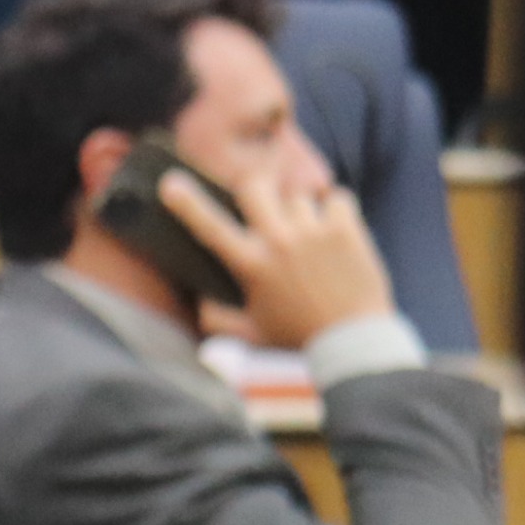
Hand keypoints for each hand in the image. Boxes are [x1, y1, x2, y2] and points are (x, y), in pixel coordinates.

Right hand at [158, 165, 393, 351]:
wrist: (352, 341)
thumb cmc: (298, 337)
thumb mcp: (250, 334)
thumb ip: (216, 319)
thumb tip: (198, 302)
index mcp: (251, 265)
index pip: (210, 227)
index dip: (187, 203)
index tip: (171, 183)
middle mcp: (279, 242)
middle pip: (256, 187)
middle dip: (256, 189)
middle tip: (263, 203)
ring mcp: (313, 233)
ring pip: (298, 196)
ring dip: (301, 212)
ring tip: (310, 236)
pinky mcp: (345, 229)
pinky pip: (336, 197)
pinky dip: (335, 209)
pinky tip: (335, 230)